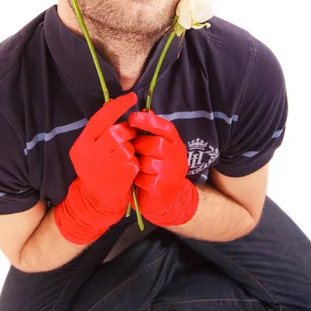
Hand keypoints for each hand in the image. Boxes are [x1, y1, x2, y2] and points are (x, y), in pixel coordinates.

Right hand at [69, 92, 139, 207]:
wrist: (97, 199)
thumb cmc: (95, 167)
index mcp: (81, 144)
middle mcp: (92, 154)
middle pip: (117, 132)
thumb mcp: (89, 148)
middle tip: (127, 137)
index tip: (132, 97)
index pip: (100, 119)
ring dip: (129, 148)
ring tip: (122, 157)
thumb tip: (111, 103)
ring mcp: (107, 166)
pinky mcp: (121, 176)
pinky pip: (134, 159)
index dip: (117, 106)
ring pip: (127, 145)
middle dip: (126, 132)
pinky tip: (125, 169)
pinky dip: (134, 162)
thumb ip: (98, 129)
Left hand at [128, 110, 198, 226]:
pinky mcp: (163, 188)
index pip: (166, 128)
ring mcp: (172, 173)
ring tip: (137, 166)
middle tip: (133, 150)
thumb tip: (144, 110)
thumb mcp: (156, 147)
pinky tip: (138, 180)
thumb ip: (151, 130)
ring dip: (138, 164)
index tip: (132, 117)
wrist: (164, 200)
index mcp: (176, 143)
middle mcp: (178, 156)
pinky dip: (137, 179)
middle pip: (155, 144)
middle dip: (139, 146)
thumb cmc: (157, 168)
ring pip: (148, 162)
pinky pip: (144, 178)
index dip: (149, 121)